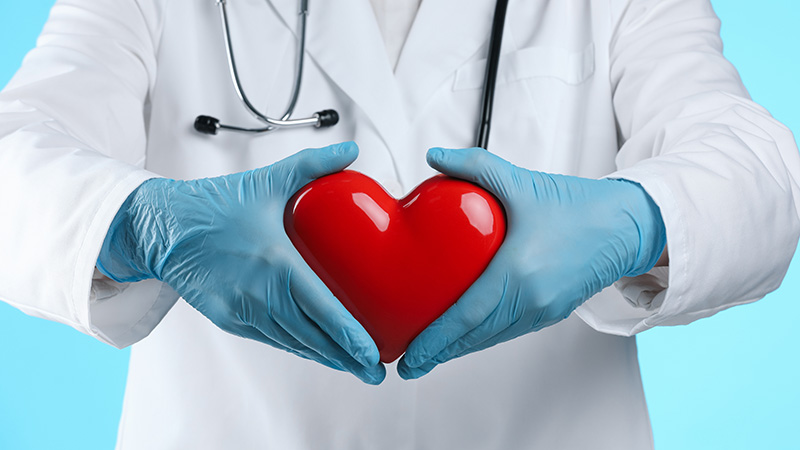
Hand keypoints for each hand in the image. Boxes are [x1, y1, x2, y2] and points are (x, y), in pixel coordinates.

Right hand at [97, 142, 384, 383]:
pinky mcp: (228, 319)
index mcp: (276, 264)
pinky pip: (271, 339)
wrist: (161, 228)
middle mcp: (260, 294)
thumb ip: (312, 164)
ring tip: (353, 366)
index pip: (323, 310)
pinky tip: (316, 351)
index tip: (374, 354)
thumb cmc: (214, 204)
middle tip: (375, 371)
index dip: (351, 338)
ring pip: (293, 344)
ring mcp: (242, 311)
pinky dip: (297, 347)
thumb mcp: (266, 180)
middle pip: (313, 338)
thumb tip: (351, 150)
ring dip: (324, 358)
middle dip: (347, 359)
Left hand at [397, 147, 665, 378]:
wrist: (627, 226)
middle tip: (408, 364)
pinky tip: (466, 336)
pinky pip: (509, 331)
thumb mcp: (521, 181)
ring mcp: (544, 310)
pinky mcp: (552, 312)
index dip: (436, 340)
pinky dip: (483, 338)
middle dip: (440, 353)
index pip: (467, 316)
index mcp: (520, 272)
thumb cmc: (578, 206)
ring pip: (492, 338)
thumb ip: (474, 165)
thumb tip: (434, 156)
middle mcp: (532, 300)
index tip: (411, 355)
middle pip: (475, 336)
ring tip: (430, 354)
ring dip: (460, 349)